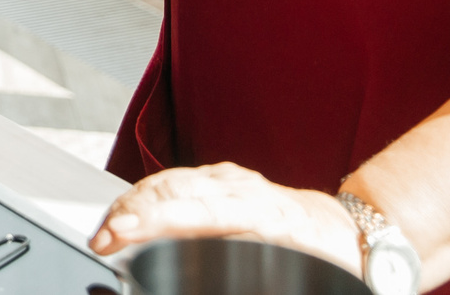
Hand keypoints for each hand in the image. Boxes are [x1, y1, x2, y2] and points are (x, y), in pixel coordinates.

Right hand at [91, 163, 362, 266]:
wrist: (348, 231)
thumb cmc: (325, 258)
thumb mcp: (297, 272)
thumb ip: (247, 265)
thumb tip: (197, 265)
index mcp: (265, 213)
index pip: (198, 210)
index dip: (155, 220)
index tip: (122, 232)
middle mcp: (243, 188)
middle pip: (173, 189)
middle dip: (129, 211)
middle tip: (101, 240)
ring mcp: (230, 178)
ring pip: (167, 181)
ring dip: (130, 205)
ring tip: (105, 232)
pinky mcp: (220, 178)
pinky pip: (174, 181)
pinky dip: (144, 197)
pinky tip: (128, 214)